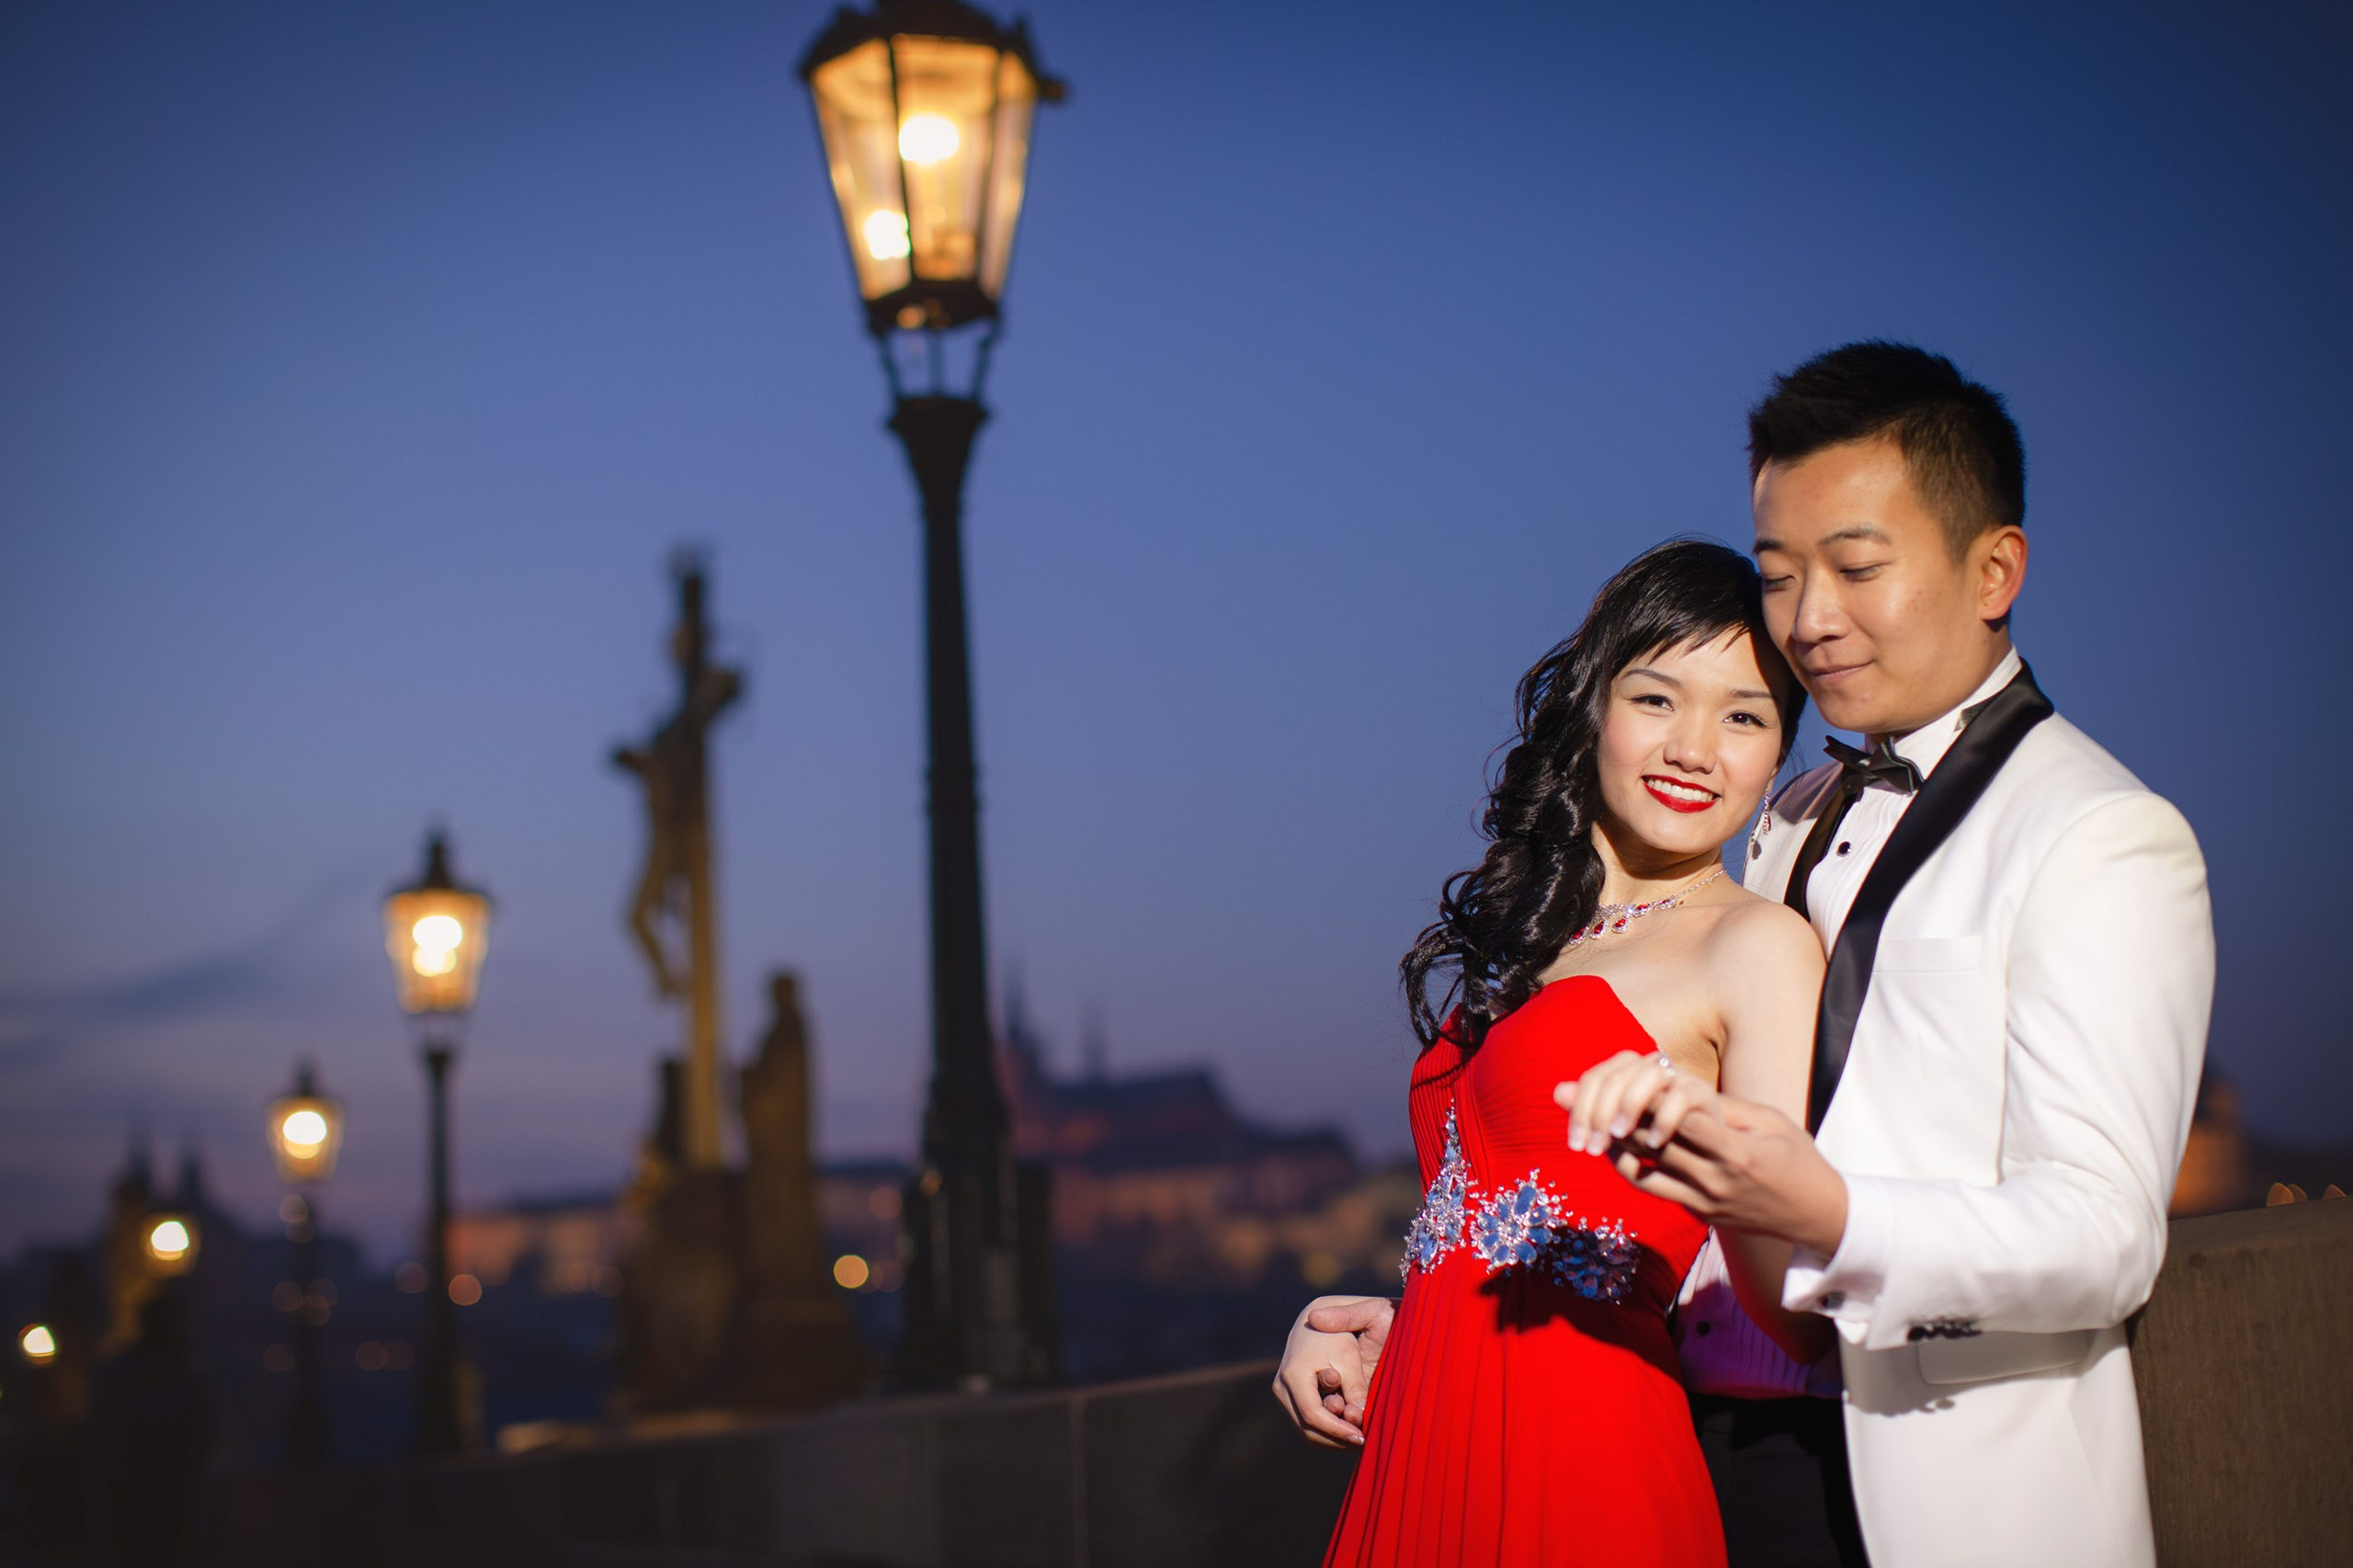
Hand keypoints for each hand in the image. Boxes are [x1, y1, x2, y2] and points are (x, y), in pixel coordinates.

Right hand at [1271, 1294, 1393, 1449]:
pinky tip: (1349, 1428)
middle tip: (1363, 1439)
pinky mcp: (1291, 1398)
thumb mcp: (1350, 1353)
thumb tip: (1359, 1415)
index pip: (1312, 1415)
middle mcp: (1282, 1386)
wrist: (1321, 1316)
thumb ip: (1355, 1383)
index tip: (1361, 1436)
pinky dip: (1328, 1431)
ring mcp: (1284, 1394)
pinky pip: (1308, 1424)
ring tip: (1358, 1434)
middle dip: (1336, 1439)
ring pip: (1307, 1430)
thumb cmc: (1339, 1332)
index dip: (1337, 1430)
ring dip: (1333, 1438)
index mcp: (1293, 1373)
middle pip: (1307, 1429)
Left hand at [1555, 1050, 1715, 1158]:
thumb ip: (1596, 1111)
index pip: (1595, 1078)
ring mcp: (1679, 1076)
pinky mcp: (1704, 1093)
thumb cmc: (1664, 1137)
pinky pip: (1679, 1098)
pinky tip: (1653, 1144)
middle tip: (1592, 1149)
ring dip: (1628, 1108)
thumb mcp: (1628, 1127)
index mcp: (1631, 1069)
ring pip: (1645, 1079)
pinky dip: (1663, 1119)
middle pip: (1615, 1078)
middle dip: (1597, 1114)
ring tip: (1617, 1137)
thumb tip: (1557, 1092)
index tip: (1576, 1145)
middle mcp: (1653, 1065)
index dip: (1580, 1110)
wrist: (1716, 1147)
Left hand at [1611, 1095, 1848, 1255]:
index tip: (1624, 1077)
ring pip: (1643, 1173)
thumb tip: (1683, 1085)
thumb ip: (1726, 1107)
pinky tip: (1617, 1148)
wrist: (1816, 1215)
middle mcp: (1716, 1181)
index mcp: (1737, 1153)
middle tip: (1589, 1095)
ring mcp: (1704, 1202)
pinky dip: (1632, 1168)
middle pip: (1654, 1145)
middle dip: (1620, 1117)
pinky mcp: (1698, 1215)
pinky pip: (1654, 1189)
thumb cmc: (1798, 1159)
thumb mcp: (1771, 1122)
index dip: (1650, 1098)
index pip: (1682, 1120)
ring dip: (1616, 1146)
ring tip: (1595, 1122)